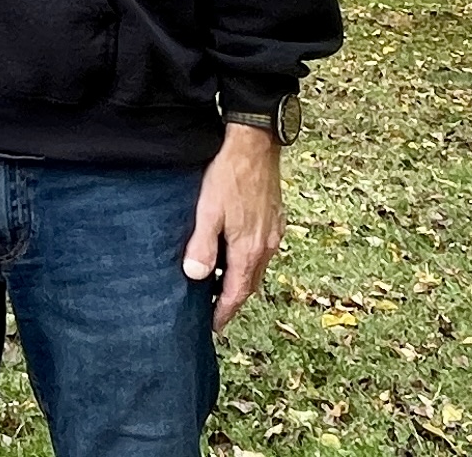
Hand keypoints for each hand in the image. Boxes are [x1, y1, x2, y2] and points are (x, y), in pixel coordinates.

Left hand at [183, 124, 283, 331]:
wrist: (255, 145)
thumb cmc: (228, 175)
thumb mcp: (208, 210)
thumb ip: (202, 245)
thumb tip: (195, 277)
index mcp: (249, 249)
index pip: (237, 292)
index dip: (225, 310)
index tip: (214, 326)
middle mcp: (266, 245)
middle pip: (250, 283)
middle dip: (234, 298)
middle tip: (216, 309)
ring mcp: (274, 231)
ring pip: (258, 266)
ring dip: (242, 278)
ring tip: (223, 283)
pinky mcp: (275, 218)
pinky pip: (263, 249)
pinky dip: (250, 259)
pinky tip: (237, 251)